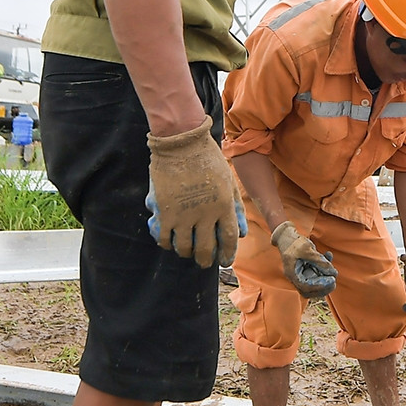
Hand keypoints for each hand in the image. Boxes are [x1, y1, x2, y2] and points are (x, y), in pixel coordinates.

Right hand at [145, 123, 243, 267]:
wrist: (181, 142)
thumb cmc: (207, 159)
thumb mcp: (228, 181)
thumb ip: (235, 208)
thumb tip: (241, 233)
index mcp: (224, 205)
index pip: (229, 238)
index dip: (228, 253)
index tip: (225, 261)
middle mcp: (206, 213)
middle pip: (207, 248)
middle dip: (207, 260)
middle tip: (206, 263)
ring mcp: (184, 214)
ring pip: (185, 247)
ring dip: (187, 253)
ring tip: (188, 252)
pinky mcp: (165, 211)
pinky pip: (165, 238)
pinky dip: (168, 244)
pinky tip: (171, 242)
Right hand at [271, 222, 337, 297]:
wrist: (286, 235)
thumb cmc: (294, 242)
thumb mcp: (307, 249)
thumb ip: (320, 261)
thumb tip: (333, 273)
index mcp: (292, 275)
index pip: (306, 288)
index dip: (320, 286)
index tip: (331, 280)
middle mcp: (296, 277)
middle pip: (310, 290)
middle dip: (323, 287)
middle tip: (333, 280)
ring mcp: (301, 274)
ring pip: (315, 282)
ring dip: (325, 276)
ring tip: (333, 269)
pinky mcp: (305, 269)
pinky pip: (316, 272)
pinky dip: (323, 267)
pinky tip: (328, 254)